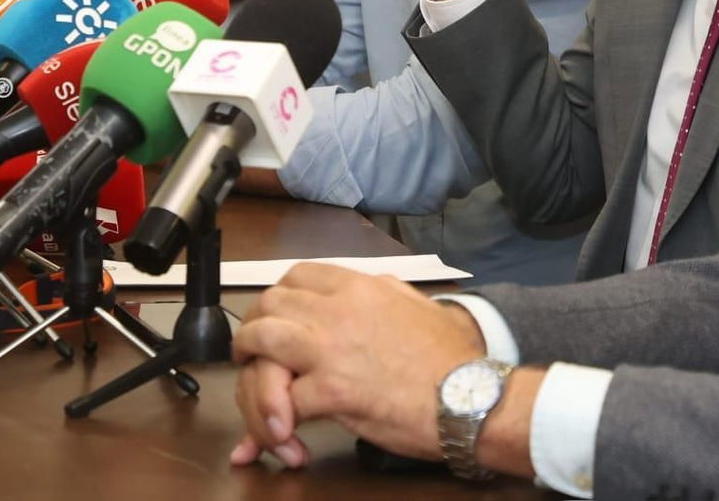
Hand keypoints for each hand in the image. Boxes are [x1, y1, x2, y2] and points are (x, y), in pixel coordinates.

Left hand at [228, 263, 484, 468]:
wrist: (469, 396)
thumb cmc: (451, 358)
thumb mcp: (418, 306)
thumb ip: (386, 292)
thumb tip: (370, 288)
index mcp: (362, 287)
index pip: (298, 275)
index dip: (277, 299)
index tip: (275, 320)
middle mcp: (339, 309)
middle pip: (269, 304)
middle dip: (252, 331)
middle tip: (252, 358)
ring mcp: (331, 348)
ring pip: (260, 343)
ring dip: (249, 372)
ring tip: (254, 396)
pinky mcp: (331, 390)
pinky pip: (281, 401)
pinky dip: (275, 426)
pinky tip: (285, 442)